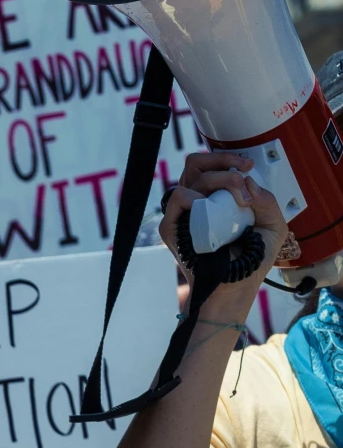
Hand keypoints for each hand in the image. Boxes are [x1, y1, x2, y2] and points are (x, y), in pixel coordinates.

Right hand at [159, 149, 293, 281]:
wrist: (236, 288)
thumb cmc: (252, 262)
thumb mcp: (273, 226)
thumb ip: (268, 200)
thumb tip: (247, 182)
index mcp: (217, 200)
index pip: (214, 166)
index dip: (229, 159)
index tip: (248, 166)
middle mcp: (199, 203)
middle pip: (199, 163)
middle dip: (224, 161)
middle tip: (242, 176)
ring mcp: (184, 214)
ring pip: (191, 175)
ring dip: (218, 177)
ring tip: (237, 196)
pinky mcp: (173, 228)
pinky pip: (177, 198)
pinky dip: (194, 196)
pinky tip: (210, 208)